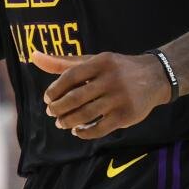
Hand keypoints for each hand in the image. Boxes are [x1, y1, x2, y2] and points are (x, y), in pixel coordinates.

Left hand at [32, 51, 170, 139]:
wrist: (155, 77)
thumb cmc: (116, 69)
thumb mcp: (92, 61)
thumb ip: (63, 62)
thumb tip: (33, 56)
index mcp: (100, 62)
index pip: (70, 76)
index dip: (54, 89)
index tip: (47, 98)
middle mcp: (110, 79)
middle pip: (76, 97)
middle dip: (58, 108)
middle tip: (51, 112)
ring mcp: (119, 98)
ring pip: (86, 114)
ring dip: (68, 121)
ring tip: (61, 122)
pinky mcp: (126, 115)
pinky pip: (101, 128)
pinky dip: (85, 132)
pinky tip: (77, 131)